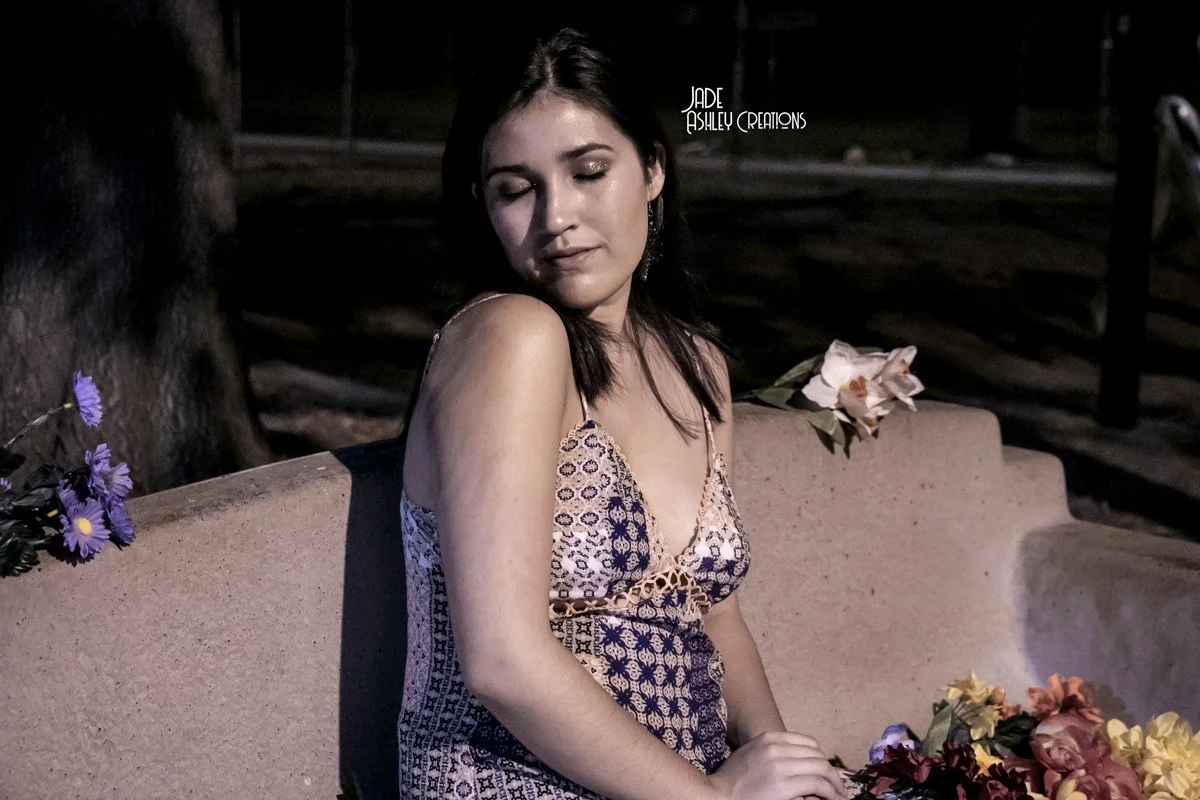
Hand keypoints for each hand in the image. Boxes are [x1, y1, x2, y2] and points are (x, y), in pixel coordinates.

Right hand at [707, 731, 849, 799]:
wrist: (717, 796)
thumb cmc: (732, 781)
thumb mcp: (751, 755)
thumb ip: (772, 752)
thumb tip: (797, 762)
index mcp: (768, 738)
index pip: (808, 743)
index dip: (820, 758)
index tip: (824, 772)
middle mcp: (776, 748)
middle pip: (817, 755)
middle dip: (830, 772)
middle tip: (836, 787)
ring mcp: (780, 767)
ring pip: (822, 768)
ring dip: (834, 783)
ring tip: (838, 796)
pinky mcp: (784, 786)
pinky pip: (818, 784)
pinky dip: (830, 792)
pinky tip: (832, 799)